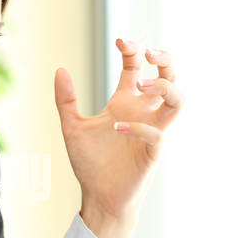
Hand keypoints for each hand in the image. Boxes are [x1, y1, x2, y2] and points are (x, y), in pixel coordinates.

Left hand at [54, 38, 181, 237]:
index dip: (133, 51)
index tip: (120, 40)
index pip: (137, 68)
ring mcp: (151, 131)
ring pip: (177, 102)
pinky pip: (157, 133)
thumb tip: (60, 69)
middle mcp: (143, 113)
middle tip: (150, 53)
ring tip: (142, 85)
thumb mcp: (72, 127)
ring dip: (166, 87)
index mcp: (125, 103)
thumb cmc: (90, 163)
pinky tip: (116, 127)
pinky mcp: (152, 153)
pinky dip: (139, 127)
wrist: (98, 197)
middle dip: (165, 61)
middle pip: (170, 78)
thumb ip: (66, 100)